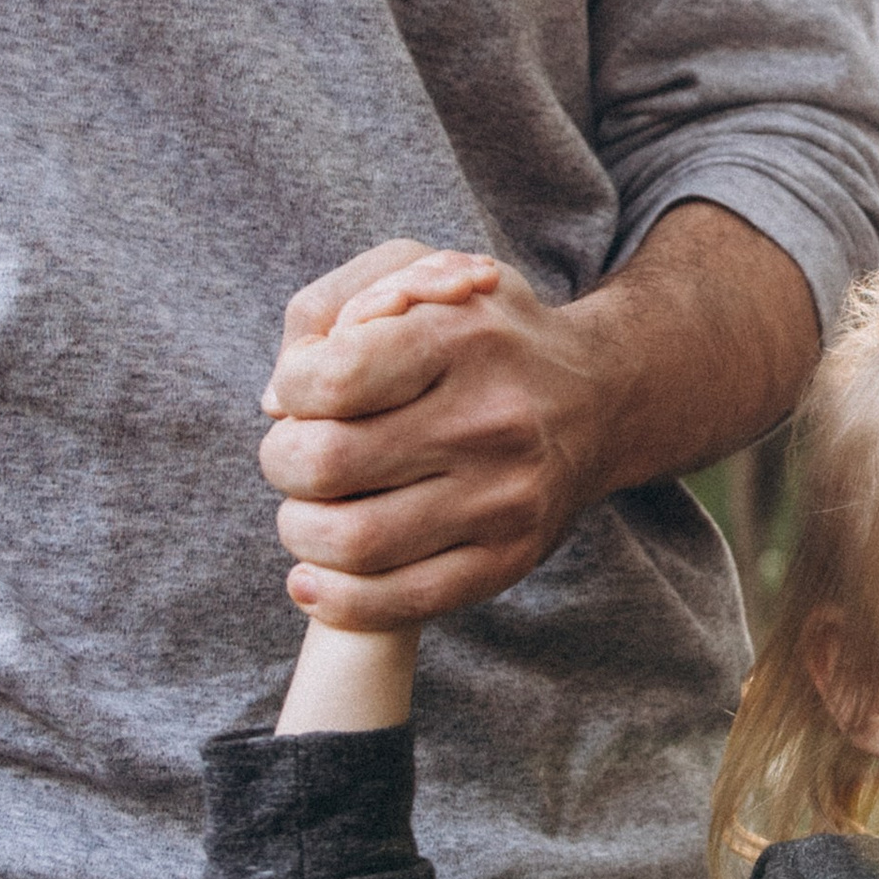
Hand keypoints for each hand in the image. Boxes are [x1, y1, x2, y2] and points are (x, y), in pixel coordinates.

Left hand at [260, 241, 606, 628]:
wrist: (600, 400)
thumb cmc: (485, 336)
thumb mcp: (420, 275)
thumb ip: (332, 307)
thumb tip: (277, 403)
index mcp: (464, 339)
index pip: (331, 379)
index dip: (291, 388)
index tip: (304, 390)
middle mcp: (491, 421)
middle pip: (325, 464)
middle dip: (283, 461)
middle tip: (300, 454)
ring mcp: (503, 500)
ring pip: (350, 542)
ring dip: (300, 529)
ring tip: (314, 507)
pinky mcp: (506, 562)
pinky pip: (395, 603)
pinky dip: (333, 598)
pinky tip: (314, 575)